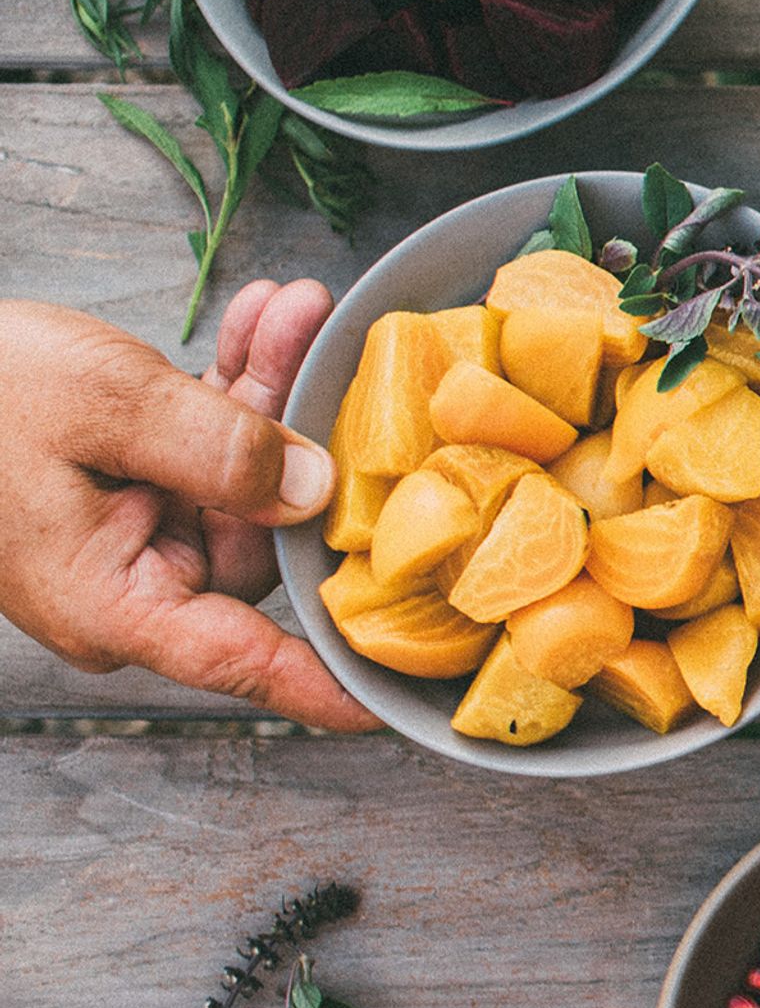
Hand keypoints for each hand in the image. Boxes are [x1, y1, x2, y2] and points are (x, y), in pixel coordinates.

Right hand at [0, 287, 372, 728]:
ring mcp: (127, 535)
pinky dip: (231, 386)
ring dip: (271, 393)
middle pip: (264, 542)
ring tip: (300, 314)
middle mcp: (129, 583)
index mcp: (114, 603)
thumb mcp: (105, 407)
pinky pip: (202, 446)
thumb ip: (219, 451)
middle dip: (308, 447)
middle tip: (347, 364)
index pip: (245, 662)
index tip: (407, 693)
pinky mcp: (125, 484)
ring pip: (243, 481)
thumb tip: (317, 492)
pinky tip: (268, 320)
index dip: (331, 680)